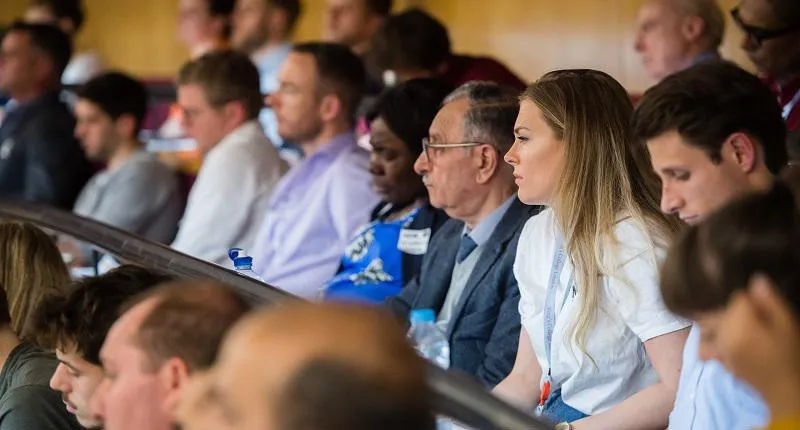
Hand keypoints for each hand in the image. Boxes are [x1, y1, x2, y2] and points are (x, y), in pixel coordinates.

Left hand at [718, 275, 799, 417]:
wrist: (787, 389)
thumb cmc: (791, 355)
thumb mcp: (787, 324)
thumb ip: (770, 301)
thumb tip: (755, 279)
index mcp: (740, 326)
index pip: (736, 298)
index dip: (750, 299)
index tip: (763, 307)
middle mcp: (723, 336)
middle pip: (716, 310)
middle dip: (731, 309)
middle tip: (753, 317)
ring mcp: (718, 350)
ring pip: (704, 326)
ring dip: (714, 321)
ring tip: (734, 324)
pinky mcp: (718, 361)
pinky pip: (703, 347)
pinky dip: (708, 340)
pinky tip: (722, 338)